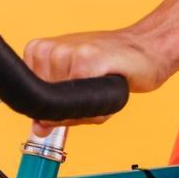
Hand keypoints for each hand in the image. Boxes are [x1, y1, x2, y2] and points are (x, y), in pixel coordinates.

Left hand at [23, 27, 170, 136]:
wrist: (146, 48)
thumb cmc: (111, 66)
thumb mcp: (78, 89)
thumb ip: (55, 109)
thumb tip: (38, 128)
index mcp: (39, 52)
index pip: (32, 101)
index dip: (54, 111)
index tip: (74, 96)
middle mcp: (49, 50)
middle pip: (47, 106)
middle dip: (71, 111)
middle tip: (92, 89)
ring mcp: (65, 51)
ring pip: (63, 106)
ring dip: (85, 108)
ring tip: (101, 84)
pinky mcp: (85, 58)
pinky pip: (79, 101)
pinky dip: (95, 106)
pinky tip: (107, 83)